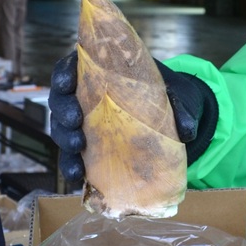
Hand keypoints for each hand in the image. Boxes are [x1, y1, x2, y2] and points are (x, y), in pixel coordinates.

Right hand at [49, 52, 218, 182]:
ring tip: (77, 151)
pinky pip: (71, 157)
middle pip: (60, 100)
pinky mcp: (85, 148)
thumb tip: (186, 131)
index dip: (63, 75)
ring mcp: (81, 124)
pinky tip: (76, 176)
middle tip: (75, 120)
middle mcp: (82, 97)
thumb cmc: (164, 97)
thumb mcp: (176, 95)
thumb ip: (179, 108)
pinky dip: (71, 166)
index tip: (67, 83)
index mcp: (96, 72)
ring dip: (65, 140)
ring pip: (61, 129)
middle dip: (63, 110)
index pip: (69, 68)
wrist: (168, 119)